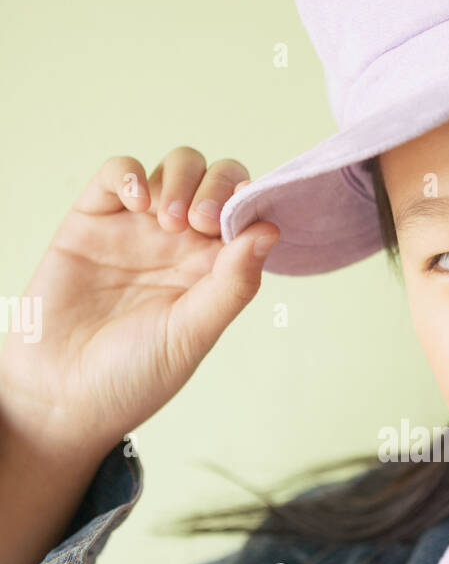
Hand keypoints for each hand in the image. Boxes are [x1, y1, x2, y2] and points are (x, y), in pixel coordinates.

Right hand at [0, 146, 278, 452]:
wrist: (62, 395)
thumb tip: (270, 232)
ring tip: (169, 221)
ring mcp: (138, 228)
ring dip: (181, 180)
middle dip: (218, 186)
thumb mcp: (193, 334)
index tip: (245, 217)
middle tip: (201, 222)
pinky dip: (132, 173)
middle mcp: (181, 244)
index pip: (246, 215)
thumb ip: (233, 284)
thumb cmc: (133, 376)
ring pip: (175, 168)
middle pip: (216, 180)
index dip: (252, 204)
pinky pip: (118, 172)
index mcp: (214, 272)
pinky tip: (138, 201)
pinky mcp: (93, 218)